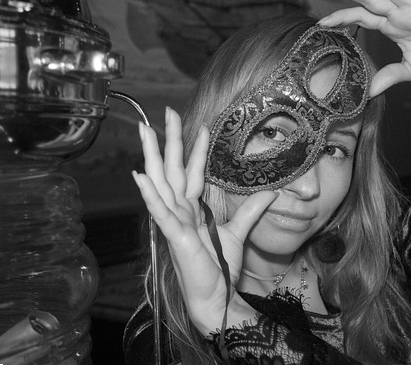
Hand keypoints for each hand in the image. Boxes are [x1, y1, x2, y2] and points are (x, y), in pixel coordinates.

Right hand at [132, 107, 276, 334]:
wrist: (215, 298)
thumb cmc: (219, 268)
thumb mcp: (238, 233)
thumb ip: (251, 211)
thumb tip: (271, 192)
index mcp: (192, 209)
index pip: (193, 172)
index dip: (196, 149)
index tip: (203, 125)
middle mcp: (180, 211)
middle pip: (172, 169)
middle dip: (170, 140)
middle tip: (166, 112)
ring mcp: (174, 222)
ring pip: (161, 183)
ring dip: (152, 156)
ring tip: (145, 132)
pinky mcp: (174, 236)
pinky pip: (160, 212)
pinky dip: (149, 194)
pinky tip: (140, 176)